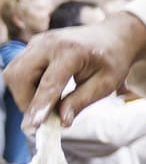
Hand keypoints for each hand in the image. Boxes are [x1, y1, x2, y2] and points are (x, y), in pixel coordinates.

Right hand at [5, 12, 145, 129]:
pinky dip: (25, 85)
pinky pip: (18, 69)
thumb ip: (81, 101)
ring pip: (14, 73)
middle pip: (20, 75)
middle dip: (25, 100)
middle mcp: (50, 42)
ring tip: (47, 103)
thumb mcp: (105, 84)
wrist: (113, 36)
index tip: (32, 126)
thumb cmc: (112, 60)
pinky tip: (44, 91)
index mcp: (72, 51)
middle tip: (43, 116)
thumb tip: (62, 122)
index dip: (38, 106)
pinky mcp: (34, 45)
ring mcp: (39, 41)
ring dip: (24, 94)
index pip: (49, 82)